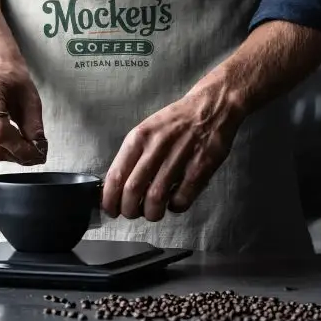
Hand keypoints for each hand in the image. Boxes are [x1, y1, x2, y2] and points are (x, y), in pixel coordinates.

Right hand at [0, 65, 47, 165]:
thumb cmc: (11, 78)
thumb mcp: (30, 96)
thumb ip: (34, 124)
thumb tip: (39, 150)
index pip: (0, 134)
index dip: (20, 148)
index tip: (38, 153)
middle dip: (18, 155)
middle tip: (37, 153)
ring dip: (11, 155)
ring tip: (28, 148)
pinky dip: (3, 151)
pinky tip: (16, 144)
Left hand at [102, 76, 241, 220]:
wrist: (211, 107)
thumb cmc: (176, 120)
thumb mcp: (147, 129)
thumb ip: (133, 155)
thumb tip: (118, 186)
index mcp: (139, 137)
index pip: (116, 175)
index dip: (110, 199)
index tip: (111, 209)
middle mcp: (156, 147)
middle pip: (132, 191)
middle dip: (129, 210)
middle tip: (132, 213)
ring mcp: (179, 158)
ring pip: (155, 199)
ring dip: (151, 213)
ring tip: (153, 212)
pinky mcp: (200, 168)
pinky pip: (181, 199)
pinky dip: (174, 208)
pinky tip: (174, 202)